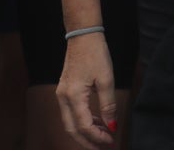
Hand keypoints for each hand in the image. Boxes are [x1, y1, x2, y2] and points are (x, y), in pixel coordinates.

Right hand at [55, 33, 117, 147]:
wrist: (83, 35)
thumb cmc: (96, 54)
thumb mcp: (106, 79)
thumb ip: (108, 105)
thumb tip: (112, 126)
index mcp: (73, 95)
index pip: (84, 126)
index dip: (98, 137)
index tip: (111, 141)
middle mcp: (63, 97)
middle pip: (72, 129)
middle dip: (88, 141)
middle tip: (104, 147)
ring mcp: (62, 94)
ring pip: (70, 122)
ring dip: (86, 131)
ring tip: (104, 135)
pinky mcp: (65, 91)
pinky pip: (71, 112)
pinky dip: (83, 120)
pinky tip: (97, 122)